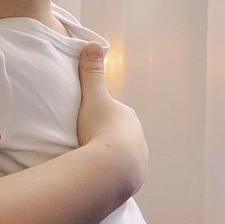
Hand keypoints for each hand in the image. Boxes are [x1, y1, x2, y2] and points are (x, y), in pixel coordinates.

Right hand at [73, 41, 147, 194]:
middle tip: (85, 144)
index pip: (114, 114)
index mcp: (129, 118)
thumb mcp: (93, 97)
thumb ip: (92, 73)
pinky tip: (98, 177)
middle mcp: (139, 138)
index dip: (100, 117)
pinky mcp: (134, 180)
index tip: (86, 123)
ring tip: (90, 164)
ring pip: (121, 156)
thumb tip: (92, 44)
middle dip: (105, 139)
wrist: (112, 168)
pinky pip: (120, 175)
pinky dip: (111, 175)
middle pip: (119, 136)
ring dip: (109, 159)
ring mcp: (138, 160)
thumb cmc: (100, 129)